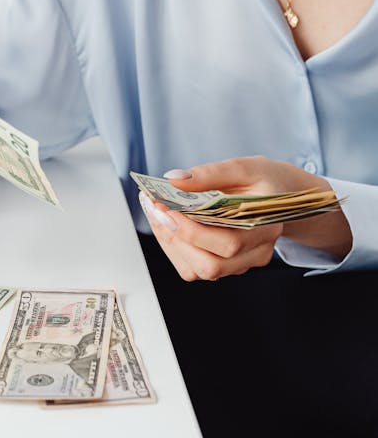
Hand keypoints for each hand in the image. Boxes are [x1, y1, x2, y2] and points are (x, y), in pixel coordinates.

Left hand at [140, 155, 349, 281]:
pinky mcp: (228, 265)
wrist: (282, 196)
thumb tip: (174, 179)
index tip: (165, 204)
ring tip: (157, 213)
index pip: (228, 242)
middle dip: (176, 237)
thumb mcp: (243, 167)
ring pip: (200, 270)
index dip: (192, 229)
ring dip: (171, 243)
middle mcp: (257, 252)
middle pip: (212, 264)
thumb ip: (210, 173)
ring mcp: (243, 263)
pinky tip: (167, 224)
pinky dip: (175, 248)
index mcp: (266, 227)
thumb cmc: (265, 180)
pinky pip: (196, 268)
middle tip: (155, 207)